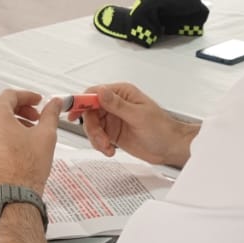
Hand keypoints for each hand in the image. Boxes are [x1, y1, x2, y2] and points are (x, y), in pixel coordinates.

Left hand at [0, 90, 61, 194]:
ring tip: (31, 127)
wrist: (15, 192)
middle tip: (35, 113)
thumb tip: (54, 104)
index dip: (28, 95)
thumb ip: (50, 114)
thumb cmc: (25, 167)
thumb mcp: (45, 134)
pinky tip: (21, 139)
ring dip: (12, 117)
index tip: (38, 100)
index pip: (10, 95)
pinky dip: (5, 128)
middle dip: (19, 105)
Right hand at [75, 83, 197, 167]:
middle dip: (92, 127)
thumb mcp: (138, 115)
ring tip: (107, 146)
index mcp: (122, 93)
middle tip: (100, 138)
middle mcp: (115, 105)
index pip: (94, 93)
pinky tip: (110, 149)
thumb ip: (117, 104)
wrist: (170, 148)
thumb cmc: (162, 129)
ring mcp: (113, 119)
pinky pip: (97, 137)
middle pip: (89, 112)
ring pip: (92, 126)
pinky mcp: (113, 133)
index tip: (73, 112)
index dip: (81, 102)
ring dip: (96, 139)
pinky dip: (100, 145)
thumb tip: (101, 92)